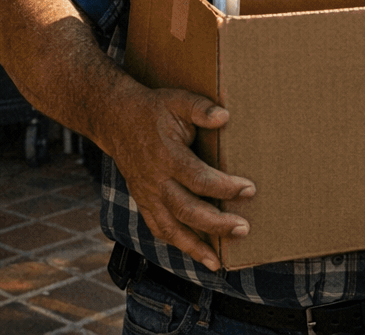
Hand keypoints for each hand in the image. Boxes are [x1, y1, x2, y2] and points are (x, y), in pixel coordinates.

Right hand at [108, 87, 255, 270]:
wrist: (115, 119)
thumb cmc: (153, 109)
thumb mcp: (177, 100)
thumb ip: (201, 108)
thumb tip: (224, 116)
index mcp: (166, 155)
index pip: (198, 179)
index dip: (224, 187)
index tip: (249, 189)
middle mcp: (155, 181)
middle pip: (186, 210)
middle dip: (216, 224)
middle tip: (243, 228)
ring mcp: (147, 195)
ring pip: (170, 228)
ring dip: (194, 247)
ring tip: (217, 262)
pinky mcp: (143, 202)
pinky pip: (158, 229)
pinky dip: (177, 244)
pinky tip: (195, 254)